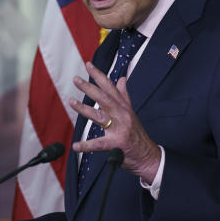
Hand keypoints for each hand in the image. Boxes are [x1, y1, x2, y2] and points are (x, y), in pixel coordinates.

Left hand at [69, 64, 161, 181]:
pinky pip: (99, 144)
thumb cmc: (136, 135)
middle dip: (89, 88)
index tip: (88, 65)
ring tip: (71, 102)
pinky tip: (76, 146)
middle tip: (76, 79)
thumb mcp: (131, 112)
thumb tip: (121, 79)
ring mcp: (120, 128)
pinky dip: (87, 146)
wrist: (148, 155)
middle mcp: (122, 115)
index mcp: (124, 107)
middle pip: (104, 98)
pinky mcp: (117, 143)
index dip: (99, 75)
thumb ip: (124, 96)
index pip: (110, 87)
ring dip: (84, 108)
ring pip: (100, 116)